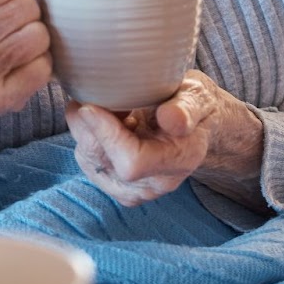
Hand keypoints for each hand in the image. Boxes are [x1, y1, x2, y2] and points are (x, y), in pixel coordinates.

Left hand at [65, 72, 223, 206]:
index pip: (132, 162)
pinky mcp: (115, 186)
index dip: (106, 134)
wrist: (195, 128)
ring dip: (86, 127)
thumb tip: (170, 118)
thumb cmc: (193, 106)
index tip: (91, 104)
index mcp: (180, 160)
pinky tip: (108, 121)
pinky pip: (87, 159)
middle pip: (102, 159)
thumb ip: (187, 108)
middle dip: (89, 123)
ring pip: (88, 158)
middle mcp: (155, 183)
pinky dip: (88, 135)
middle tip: (100, 93)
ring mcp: (133, 190)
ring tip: (112, 107)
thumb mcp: (198, 97)